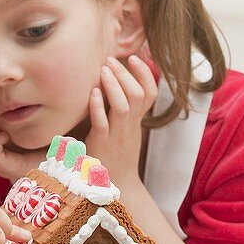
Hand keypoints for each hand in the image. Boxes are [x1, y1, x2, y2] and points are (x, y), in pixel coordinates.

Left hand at [85, 55, 157, 188]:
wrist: (116, 186)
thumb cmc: (116, 156)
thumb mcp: (125, 131)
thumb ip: (124, 111)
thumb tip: (115, 87)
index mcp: (137, 122)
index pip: (150, 93)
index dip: (145, 74)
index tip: (135, 56)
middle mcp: (130, 127)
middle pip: (138, 95)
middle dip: (125, 74)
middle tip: (111, 59)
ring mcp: (117, 136)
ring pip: (123, 107)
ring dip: (114, 86)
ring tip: (103, 70)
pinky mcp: (102, 145)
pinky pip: (102, 124)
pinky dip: (98, 107)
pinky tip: (93, 93)